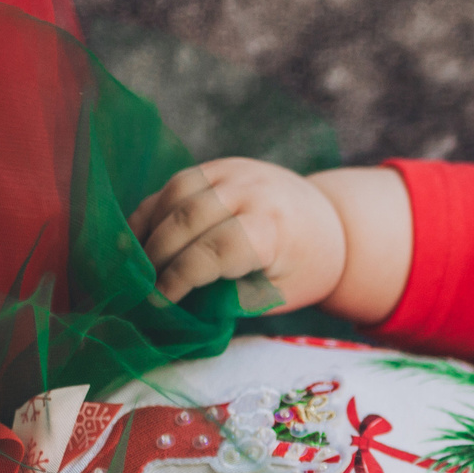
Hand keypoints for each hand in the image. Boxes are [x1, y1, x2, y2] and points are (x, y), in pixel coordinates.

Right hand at [127, 158, 345, 311]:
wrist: (333, 223)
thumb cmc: (304, 269)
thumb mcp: (276, 294)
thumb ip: (229, 298)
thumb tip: (177, 307)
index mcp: (272, 228)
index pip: (213, 251)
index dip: (180, 277)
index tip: (159, 301)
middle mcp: (252, 191)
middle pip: (187, 220)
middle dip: (157, 255)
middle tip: (140, 287)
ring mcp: (236, 172)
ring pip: (175, 195)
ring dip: (151, 229)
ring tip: (140, 264)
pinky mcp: (222, 166)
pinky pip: (177, 184)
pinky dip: (155, 209)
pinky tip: (142, 237)